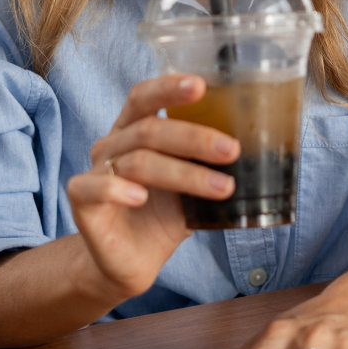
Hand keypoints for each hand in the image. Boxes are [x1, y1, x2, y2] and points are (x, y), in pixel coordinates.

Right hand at [65, 74, 238, 299]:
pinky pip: (95, 188)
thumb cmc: (163, 217)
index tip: (202, 85)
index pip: (145, 96)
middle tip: (233, 150)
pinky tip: (143, 197)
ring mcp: (95, 171)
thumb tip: (265, 150)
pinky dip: (119, 189)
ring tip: (223, 188)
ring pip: (138, 161)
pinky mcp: (82, 202)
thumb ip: (212, 165)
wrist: (130, 263)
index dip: (169, 87)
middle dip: (195, 138)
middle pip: (150, 129)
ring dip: (185, 174)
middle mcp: (112, 145)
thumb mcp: (193, 187)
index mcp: (135, 131)